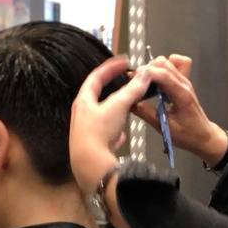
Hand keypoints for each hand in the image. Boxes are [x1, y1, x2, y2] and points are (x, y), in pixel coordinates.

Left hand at [70, 58, 152, 193]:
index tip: (123, 62)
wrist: (92, 166)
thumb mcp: (118, 107)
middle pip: (97, 97)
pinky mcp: (93, 147)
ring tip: (126, 107)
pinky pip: (105, 135)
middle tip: (125, 82)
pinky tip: (121, 136)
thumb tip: (144, 74)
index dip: (110, 68)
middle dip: (112, 89)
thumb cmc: (99, 133)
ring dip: (114, 110)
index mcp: (83, 102)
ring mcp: (86, 132)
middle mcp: (82, 116)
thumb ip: (132, 90)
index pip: (96, 77)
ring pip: (102, 116)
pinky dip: (114, 132)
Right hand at [132, 55, 227, 163]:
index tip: (133, 80)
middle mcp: (184, 84)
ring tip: (147, 83)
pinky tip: (159, 78)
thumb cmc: (187, 134)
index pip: (162, 74)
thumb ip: (146, 113)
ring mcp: (185, 81)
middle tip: (137, 84)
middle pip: (163, 63)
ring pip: (167, 61)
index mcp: (181, 94)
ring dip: (154, 68)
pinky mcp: (183, 82)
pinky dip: (164, 66)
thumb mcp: (163, 127)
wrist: (203, 136)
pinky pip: (175, 64)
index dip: (145, 74)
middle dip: (147, 70)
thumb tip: (130, 102)